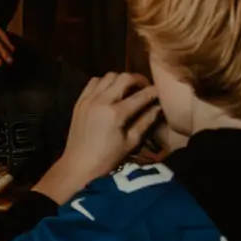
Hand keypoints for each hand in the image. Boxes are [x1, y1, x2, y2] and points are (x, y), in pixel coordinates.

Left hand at [37, 73, 160, 202]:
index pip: (140, 95)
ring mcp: (88, 99)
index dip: (153, 91)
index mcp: (115, 113)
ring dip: (121, 79)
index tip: (161, 90)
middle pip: (124, 77)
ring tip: (128, 89)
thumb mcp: (131, 142)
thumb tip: (158, 107)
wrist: (78, 165)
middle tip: (145, 87)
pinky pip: (93, 82)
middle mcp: (101, 101)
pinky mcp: (79, 101)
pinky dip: (104, 82)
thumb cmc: (107, 158)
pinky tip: (110, 91)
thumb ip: (145, 121)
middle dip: (138, 79)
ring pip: (108, 76)